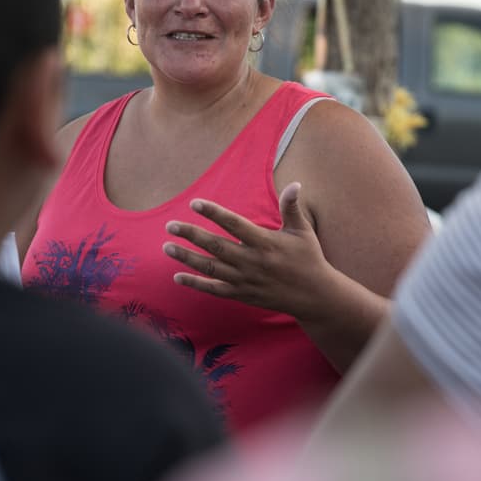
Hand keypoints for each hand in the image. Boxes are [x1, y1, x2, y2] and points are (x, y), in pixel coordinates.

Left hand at [163, 182, 334, 318]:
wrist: (314, 296)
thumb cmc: (308, 258)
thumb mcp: (302, 231)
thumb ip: (292, 208)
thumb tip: (295, 184)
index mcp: (265, 242)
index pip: (234, 224)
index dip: (214, 213)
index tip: (195, 203)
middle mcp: (252, 262)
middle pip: (216, 246)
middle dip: (191, 235)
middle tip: (170, 225)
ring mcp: (245, 280)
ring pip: (210, 268)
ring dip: (186, 258)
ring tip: (167, 247)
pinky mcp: (242, 294)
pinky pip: (214, 289)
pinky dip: (195, 283)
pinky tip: (177, 275)